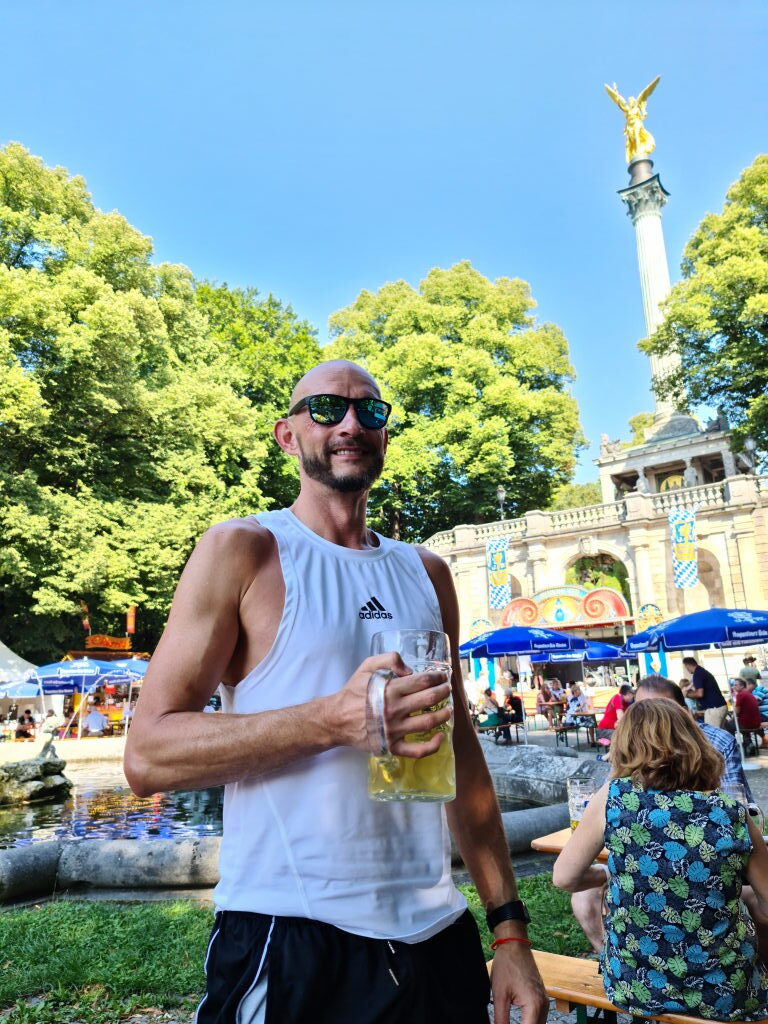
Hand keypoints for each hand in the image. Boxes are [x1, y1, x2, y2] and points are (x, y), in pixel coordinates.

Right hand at [324, 653, 451, 756]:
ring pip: (428, 722)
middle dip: (443, 692)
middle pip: (429, 699)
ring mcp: (394, 730)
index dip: (437, 677)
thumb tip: (410, 670)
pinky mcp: (392, 746)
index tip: (442, 677)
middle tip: (447, 689)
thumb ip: (388, 659)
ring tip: (448, 709)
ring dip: (443, 714)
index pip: (422, 681)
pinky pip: (417, 751)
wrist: (336, 719)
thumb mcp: (366, 667)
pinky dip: (433, 745)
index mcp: (389, 690)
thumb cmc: (353, 692)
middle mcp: (394, 710)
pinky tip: (440, 736)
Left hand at [490, 943, 547, 1023]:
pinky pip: (539, 1018)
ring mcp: (544, 1001)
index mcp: (534, 1006)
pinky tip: (521, 1022)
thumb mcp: (499, 995)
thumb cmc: (507, 965)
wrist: (514, 945)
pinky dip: (530, 1022)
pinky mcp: (542, 997)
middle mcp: (543, 1005)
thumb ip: (501, 1019)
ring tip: (508, 1022)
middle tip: (505, 1023)